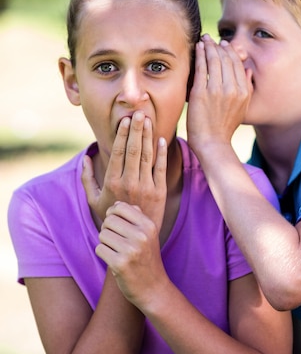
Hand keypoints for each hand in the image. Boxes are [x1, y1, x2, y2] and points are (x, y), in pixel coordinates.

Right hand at [82, 112, 166, 229]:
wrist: (134, 240)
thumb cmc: (111, 217)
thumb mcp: (93, 200)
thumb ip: (86, 179)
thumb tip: (85, 158)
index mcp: (112, 182)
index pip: (118, 153)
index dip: (122, 135)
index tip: (124, 120)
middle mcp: (129, 183)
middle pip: (133, 150)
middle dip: (136, 130)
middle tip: (138, 113)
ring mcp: (145, 187)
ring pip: (146, 156)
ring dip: (148, 136)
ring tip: (148, 120)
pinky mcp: (160, 191)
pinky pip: (161, 168)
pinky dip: (161, 153)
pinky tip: (161, 139)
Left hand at [96, 202, 169, 308]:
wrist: (153, 288)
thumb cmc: (147, 258)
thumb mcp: (149, 234)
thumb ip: (135, 217)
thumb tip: (116, 204)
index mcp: (149, 225)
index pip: (120, 207)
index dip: (112, 214)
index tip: (115, 224)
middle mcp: (141, 236)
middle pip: (109, 220)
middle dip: (107, 229)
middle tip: (114, 240)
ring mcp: (131, 250)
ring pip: (102, 234)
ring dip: (105, 242)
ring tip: (115, 251)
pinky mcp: (120, 264)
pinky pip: (99, 249)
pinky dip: (103, 253)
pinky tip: (113, 260)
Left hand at [187, 35, 252, 155]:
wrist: (212, 143)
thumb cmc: (224, 127)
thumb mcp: (242, 108)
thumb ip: (246, 88)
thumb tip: (248, 71)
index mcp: (243, 91)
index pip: (237, 64)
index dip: (230, 52)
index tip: (223, 45)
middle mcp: (232, 89)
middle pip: (226, 60)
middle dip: (218, 46)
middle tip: (211, 39)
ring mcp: (216, 90)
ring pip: (214, 61)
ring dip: (208, 47)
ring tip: (204, 40)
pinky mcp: (201, 93)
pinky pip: (201, 68)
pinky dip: (200, 55)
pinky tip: (197, 48)